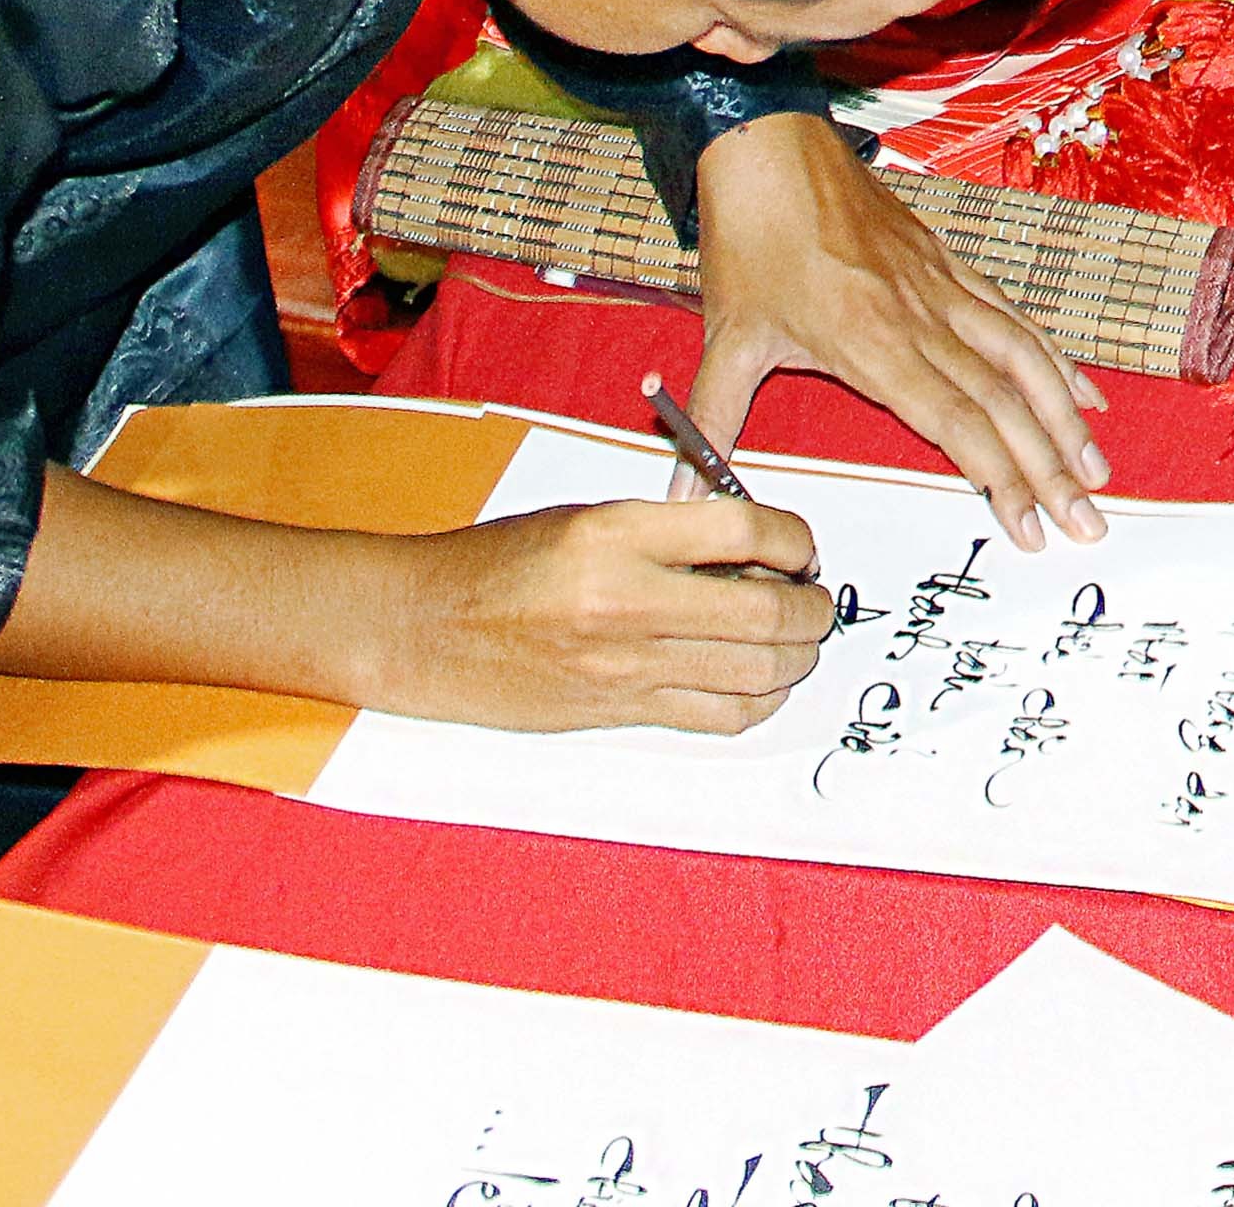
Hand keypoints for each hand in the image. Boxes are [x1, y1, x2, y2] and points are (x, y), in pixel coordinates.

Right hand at [362, 499, 836, 732]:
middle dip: (812, 607)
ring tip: (795, 639)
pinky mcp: (618, 712)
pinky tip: (758, 680)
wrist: (419, 628)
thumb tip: (761, 547)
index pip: (745, 526)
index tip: (801, 547)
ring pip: (755, 671)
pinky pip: (719, 716)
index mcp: (618, 532)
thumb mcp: (589, 516)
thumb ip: (673, 529)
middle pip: (765, 609)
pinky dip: (759, 701)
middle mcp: (626, 600)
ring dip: (795, 656)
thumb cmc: (501, 563)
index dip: (795, 537)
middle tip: (814, 598)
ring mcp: (623, 664)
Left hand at [692, 112, 1109, 552]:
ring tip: (1099, 469)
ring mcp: (946, 287)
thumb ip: (710, 422)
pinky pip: (1016, 320)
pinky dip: (1056, 361)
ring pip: (1025, 360)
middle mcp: (923, 316)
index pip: (955, 421)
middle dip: (1053, 467)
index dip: (1000, 477)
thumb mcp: (726, 335)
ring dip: (1068, 420)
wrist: (773, 147)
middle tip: (1088, 521)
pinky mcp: (953, 265)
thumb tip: (680, 495)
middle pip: (1005, 401)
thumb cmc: (750, 239)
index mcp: (871, 341)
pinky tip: (1085, 393)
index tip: (1029, 525)